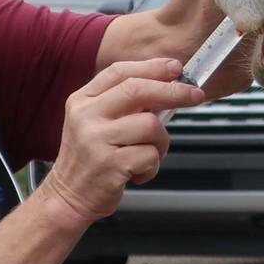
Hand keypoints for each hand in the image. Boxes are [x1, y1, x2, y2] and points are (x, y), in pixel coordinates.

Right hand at [45, 59, 203, 222]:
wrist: (68, 197)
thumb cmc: (91, 159)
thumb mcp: (95, 123)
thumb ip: (123, 104)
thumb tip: (167, 88)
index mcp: (82, 100)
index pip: (120, 72)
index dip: (152, 67)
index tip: (175, 67)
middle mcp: (86, 116)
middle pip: (139, 90)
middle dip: (173, 91)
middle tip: (195, 95)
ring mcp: (96, 139)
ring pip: (151, 125)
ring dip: (160, 142)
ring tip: (147, 155)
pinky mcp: (109, 164)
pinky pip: (150, 155)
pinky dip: (152, 166)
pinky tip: (137, 172)